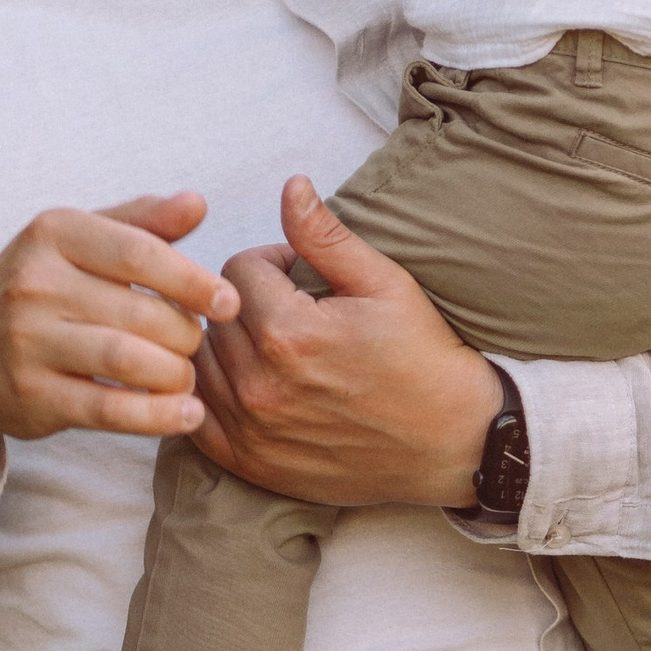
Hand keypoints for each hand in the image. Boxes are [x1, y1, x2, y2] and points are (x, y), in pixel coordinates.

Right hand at [0, 192, 238, 504]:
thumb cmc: (36, 290)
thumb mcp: (76, 241)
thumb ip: (140, 221)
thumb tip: (198, 203)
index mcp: (53, 232)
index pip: (139, 253)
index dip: (193, 280)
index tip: (230, 303)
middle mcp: (35, 283)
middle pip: (139, 311)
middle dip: (185, 334)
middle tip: (200, 347)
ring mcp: (28, 340)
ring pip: (125, 359)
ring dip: (175, 375)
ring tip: (192, 380)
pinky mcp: (31, 394)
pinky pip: (106, 408)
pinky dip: (154, 416)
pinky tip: (185, 415)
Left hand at [190, 176, 503, 507]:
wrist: (451, 441)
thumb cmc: (421, 357)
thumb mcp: (383, 283)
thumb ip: (325, 235)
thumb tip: (290, 185)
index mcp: (287, 333)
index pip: (239, 269)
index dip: (273, 263)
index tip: (304, 277)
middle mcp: (259, 386)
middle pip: (216, 314)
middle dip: (250, 302)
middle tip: (295, 311)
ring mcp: (252, 431)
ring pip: (202, 362)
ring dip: (230, 346)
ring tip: (279, 348)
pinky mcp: (251, 464)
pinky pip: (199, 415)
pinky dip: (215, 395)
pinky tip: (254, 385)